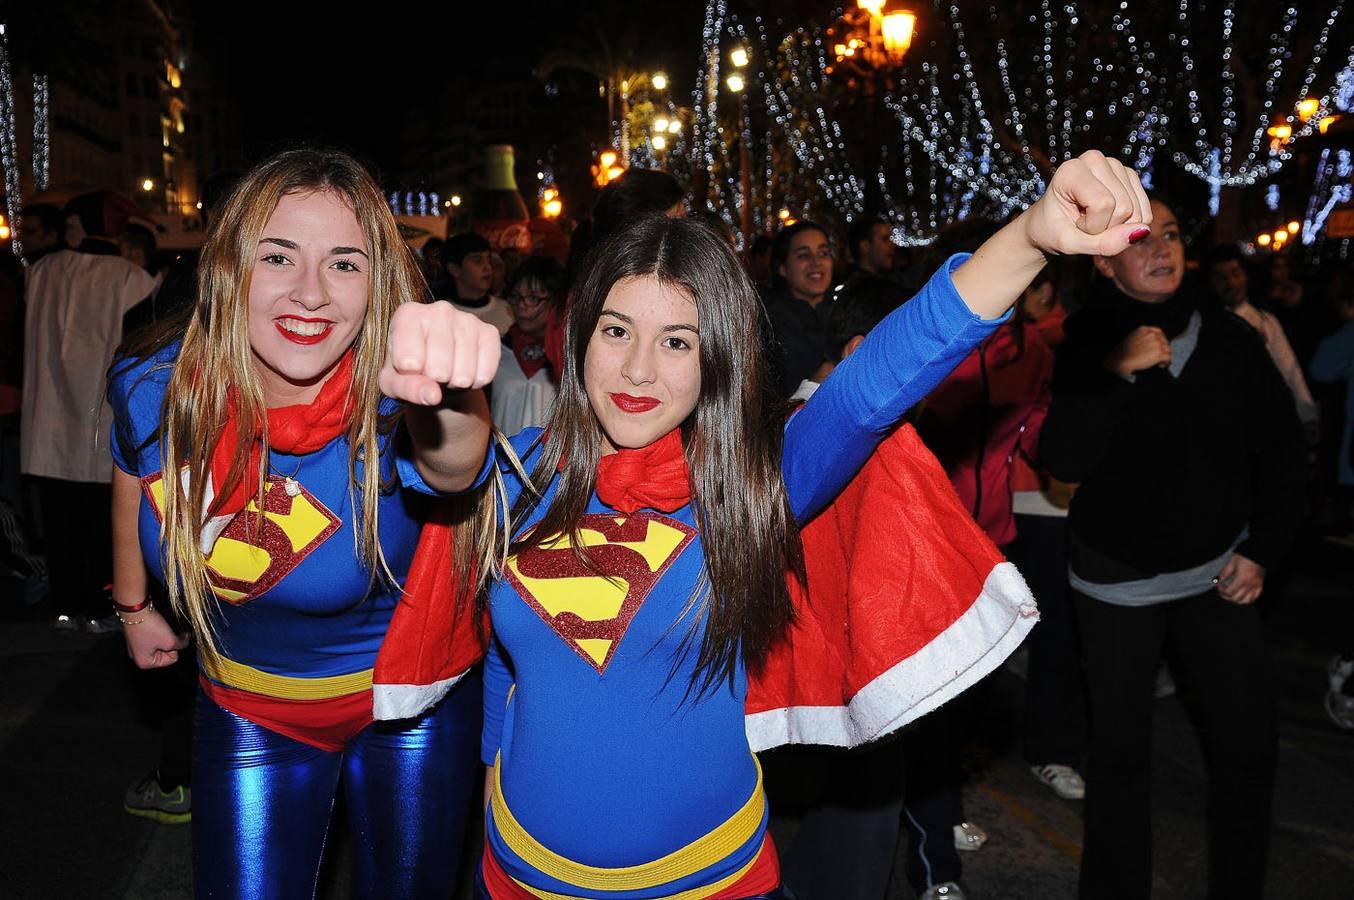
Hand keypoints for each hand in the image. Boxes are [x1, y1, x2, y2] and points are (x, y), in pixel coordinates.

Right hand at [124, 609, 191, 668]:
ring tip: (159, 627)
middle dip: (169, 641)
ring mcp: (138, 646)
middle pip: (166, 652)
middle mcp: (138, 656)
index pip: (171, 659)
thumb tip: (186, 641)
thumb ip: (182, 644)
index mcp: (144, 663)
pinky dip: (159, 630)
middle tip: (163, 632)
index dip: (173, 648)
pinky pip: (155, 636)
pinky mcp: (139, 635)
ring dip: (165, 635)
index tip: (166, 639)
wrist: (135, 609)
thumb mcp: (170, 640)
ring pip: (162, 642)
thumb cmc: (148, 627)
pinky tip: (156, 624)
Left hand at [380, 301, 500, 405]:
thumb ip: (406, 388)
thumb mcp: (394, 382)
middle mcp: (440, 309)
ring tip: (448, 372)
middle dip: (435, 382)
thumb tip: (432, 395)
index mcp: (408, 314)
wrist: (437, 367)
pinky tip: (466, 371)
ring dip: (455, 384)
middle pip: (439, 369)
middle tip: (431, 373)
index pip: (408, 360)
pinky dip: (475, 382)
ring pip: (464, 374)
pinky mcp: (490, 332)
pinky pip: (485, 374)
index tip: (409, 369)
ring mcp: (468, 319)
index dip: (410, 375)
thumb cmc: (409, 370)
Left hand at [1021, 150, 1152, 257]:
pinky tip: (1108, 216)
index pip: (1103, 204)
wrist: (1051, 223)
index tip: (1074, 223)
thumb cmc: (1053, 231)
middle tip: (1084, 223)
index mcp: (1071, 170)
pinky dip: (1128, 224)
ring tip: (1093, 219)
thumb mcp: (1069, 244)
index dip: (1092, 226)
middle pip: (1124, 207)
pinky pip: (1144, 211)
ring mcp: (1115, 165)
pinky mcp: (1129, 176)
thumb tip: (1143, 232)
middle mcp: (1095, 159)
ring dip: (1117, 226)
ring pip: (1136, 210)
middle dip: (1106, 227)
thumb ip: (1102, 243)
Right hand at [1103, 326, 1171, 377]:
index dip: (1161, 340)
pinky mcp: (1159, 353)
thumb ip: (1142, 337)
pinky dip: (1166, 362)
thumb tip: (1151, 344)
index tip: (1160, 345)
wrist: (1121, 360)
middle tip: (1160, 356)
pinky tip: (1162, 364)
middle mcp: (1152, 335)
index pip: (1158, 332)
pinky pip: (1168, 357)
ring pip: (1168, 349)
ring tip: (1161, 361)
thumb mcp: (1132, 338)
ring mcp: (1156, 344)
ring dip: (1165, 356)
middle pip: (1164, 341)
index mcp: (1144, 329)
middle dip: (1163, 349)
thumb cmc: (1123, 352)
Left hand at [1215, 553, 1264, 604]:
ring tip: (1231, 596)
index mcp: (1241, 580)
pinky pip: (1255, 597)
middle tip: (1222, 592)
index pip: (1229, 592)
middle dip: (1226, 596)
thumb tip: (1219, 581)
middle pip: (1236, 598)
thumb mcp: (1231, 563)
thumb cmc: (1244, 557)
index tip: (1219, 585)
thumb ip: (1224, 574)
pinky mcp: (1260, 586)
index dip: (1221, 590)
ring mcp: (1256, 586)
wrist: (1257, 553)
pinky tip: (1243, 596)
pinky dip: (1248, 599)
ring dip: (1237, 600)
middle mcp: (1249, 585)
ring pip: (1246, 601)